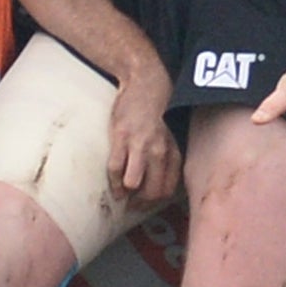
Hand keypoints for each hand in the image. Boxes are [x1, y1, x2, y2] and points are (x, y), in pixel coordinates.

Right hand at [108, 65, 182, 208]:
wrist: (145, 81)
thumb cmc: (157, 110)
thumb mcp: (171, 136)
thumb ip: (168, 157)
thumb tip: (160, 181)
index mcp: (173, 152)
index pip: (167, 190)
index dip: (154, 203)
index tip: (145, 205)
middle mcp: (159, 151)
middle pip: (151, 191)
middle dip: (140, 204)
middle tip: (131, 205)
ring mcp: (140, 145)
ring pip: (133, 184)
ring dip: (126, 194)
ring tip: (121, 195)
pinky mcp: (121, 137)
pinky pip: (115, 168)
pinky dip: (112, 181)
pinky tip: (113, 183)